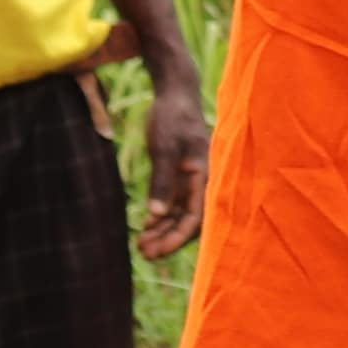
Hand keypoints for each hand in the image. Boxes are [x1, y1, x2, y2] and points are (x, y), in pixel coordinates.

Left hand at [132, 65, 210, 258]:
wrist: (176, 94)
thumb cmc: (172, 118)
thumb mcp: (163, 147)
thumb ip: (162, 182)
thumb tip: (156, 215)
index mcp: (206, 176)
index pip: (195, 217)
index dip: (175, 237)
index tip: (155, 250)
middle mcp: (203, 182)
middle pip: (190, 222)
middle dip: (168, 240)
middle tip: (144, 254)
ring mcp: (193, 180)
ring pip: (181, 215)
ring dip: (163, 231)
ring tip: (141, 245)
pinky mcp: (182, 176)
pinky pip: (175, 203)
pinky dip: (162, 216)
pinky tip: (146, 227)